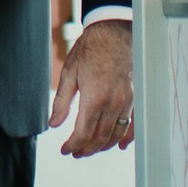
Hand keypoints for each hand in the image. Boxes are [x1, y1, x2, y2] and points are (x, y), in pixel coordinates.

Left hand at [49, 17, 133, 158]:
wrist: (114, 34)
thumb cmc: (90, 50)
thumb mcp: (69, 73)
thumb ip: (62, 102)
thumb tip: (54, 124)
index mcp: (94, 98)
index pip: (83, 132)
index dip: (73, 145)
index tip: (65, 149)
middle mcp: (113, 103)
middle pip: (100, 137)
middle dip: (86, 148)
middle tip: (76, 152)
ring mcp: (126, 102)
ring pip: (115, 134)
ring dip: (103, 146)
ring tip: (90, 149)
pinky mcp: (133, 98)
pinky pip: (131, 124)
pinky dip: (126, 137)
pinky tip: (119, 145)